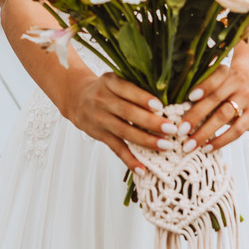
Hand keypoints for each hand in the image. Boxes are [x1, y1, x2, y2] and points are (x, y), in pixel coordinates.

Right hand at [61, 71, 176, 175]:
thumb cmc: (106, 89)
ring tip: (165, 146)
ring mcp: (100, 119)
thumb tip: (165, 101)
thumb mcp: (115, 80)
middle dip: (150, 122)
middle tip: (171, 128)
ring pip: (124, 131)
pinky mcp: (100, 135)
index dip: (142, 98)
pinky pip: (116, 149)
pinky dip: (130, 160)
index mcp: (109, 82)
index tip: (159, 106)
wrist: (77, 98)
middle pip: (127, 112)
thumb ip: (134, 86)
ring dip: (145, 140)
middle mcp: (102, 100)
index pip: (126, 89)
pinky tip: (143, 169)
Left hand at [180, 56, 248, 153]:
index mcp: (226, 73)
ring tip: (190, 144)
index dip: (203, 87)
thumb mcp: (222, 80)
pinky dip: (221, 140)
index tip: (189, 97)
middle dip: (196, 115)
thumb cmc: (231, 85)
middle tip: (180, 130)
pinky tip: (207, 147)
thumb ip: (206, 91)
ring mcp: (247, 99)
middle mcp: (237, 83)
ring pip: (224, 115)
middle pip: (215, 99)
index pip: (215, 77)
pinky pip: (237, 130)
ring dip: (205, 132)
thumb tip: (179, 110)